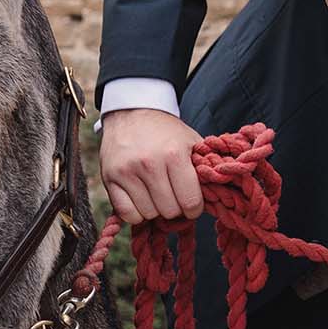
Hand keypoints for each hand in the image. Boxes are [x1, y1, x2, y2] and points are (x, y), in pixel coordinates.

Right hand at [100, 109, 204, 223]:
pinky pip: (127, 214)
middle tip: (174, 197)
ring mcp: (127, 171)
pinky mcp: (109, 178)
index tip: (192, 204)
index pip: (190, 202)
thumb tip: (218, 194)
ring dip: (156, 210)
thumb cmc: (166, 132)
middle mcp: (149, 163)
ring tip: (157, 194)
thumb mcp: (191, 142)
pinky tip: (142, 199)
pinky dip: (136, 213)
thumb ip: (204, 168)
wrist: (132, 114)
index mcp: (174, 154)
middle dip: (176, 208)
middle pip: (169, 211)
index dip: (195, 208)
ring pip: (148, 214)